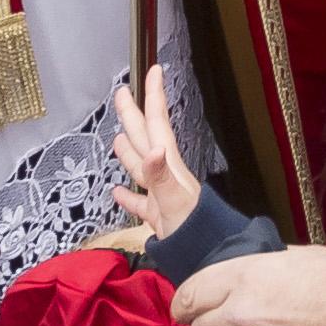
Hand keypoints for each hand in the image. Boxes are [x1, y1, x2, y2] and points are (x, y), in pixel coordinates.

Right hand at [108, 64, 202, 238]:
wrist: (208, 255)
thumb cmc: (194, 229)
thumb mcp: (176, 201)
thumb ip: (160, 176)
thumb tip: (152, 149)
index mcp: (168, 164)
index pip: (158, 123)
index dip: (154, 97)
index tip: (154, 70)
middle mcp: (164, 174)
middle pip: (144, 138)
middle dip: (134, 114)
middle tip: (122, 91)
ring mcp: (161, 195)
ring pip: (140, 167)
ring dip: (128, 151)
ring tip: (117, 137)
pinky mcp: (158, 216)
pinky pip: (139, 202)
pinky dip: (127, 195)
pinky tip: (117, 191)